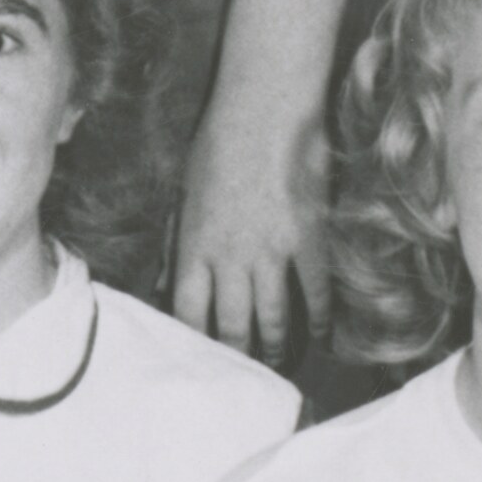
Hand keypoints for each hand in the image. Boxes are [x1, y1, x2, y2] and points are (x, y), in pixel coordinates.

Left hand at [168, 99, 328, 359]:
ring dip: (276, 344)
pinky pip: (315, 290)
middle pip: (231, 324)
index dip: (195, 343)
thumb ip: (176, 241)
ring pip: (272, 316)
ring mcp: (271, 250)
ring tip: (280, 361)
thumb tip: (161, 282)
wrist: (266, 108)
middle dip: (237, 355)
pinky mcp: (309, 238)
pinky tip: (320, 333)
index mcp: (193, 246)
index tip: (201, 361)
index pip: (188, 311)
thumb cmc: (218, 144)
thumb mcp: (184, 192)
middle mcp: (229, 256)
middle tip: (245, 373)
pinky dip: (318, 317)